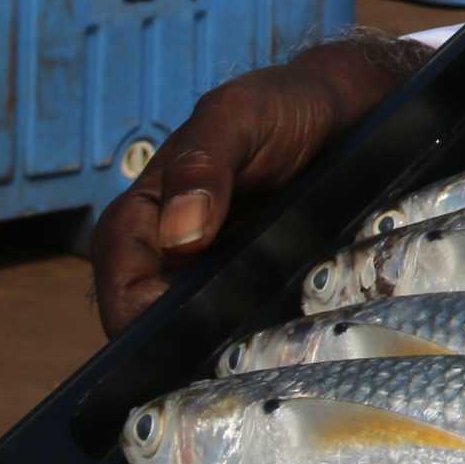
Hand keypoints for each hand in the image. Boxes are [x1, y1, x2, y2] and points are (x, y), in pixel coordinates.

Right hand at [89, 34, 422, 335]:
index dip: (133, 307)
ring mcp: (213, 271)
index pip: (119, 272)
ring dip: (217, 345)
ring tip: (252, 357)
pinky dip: (254, 334)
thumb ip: (202, 163)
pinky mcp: (256, 284)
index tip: (171, 330)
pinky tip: (280, 342)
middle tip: (219, 359)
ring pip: (196, 326)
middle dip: (175, 340)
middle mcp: (170, 250)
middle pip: (149, 314)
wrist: (346, 109)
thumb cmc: (282, 104)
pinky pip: (243, 321)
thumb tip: (178, 235)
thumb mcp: (239, 116)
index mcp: (146, 211)